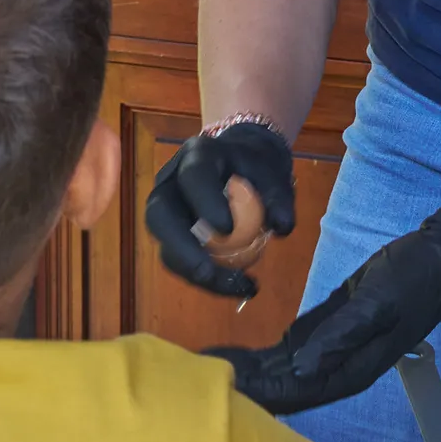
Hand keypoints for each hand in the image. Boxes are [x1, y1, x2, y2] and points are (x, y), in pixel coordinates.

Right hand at [144, 119, 296, 298]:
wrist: (243, 167)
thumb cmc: (256, 167)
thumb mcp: (272, 173)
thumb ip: (278, 197)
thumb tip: (281, 227)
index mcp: (198, 156)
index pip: (193, 176)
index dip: (205, 202)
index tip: (228, 229)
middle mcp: (171, 181)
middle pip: (159, 214)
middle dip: (180, 248)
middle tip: (207, 272)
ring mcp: (166, 209)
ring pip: (164, 246)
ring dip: (196, 273)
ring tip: (236, 286)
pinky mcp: (172, 235)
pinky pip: (180, 261)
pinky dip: (207, 279)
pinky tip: (237, 285)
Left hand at [210, 203, 440, 414]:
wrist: (436, 260)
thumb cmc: (411, 280)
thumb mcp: (377, 303)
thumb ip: (340, 335)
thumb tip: (303, 369)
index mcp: (350, 370)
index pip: (295, 392)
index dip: (256, 395)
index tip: (218, 393)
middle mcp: (335, 369)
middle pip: (280, 388)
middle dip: (241, 387)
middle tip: (190, 384)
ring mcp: (327, 352)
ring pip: (278, 372)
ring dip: (244, 373)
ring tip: (198, 372)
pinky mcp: (321, 333)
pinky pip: (283, 353)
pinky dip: (257, 355)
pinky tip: (229, 354)